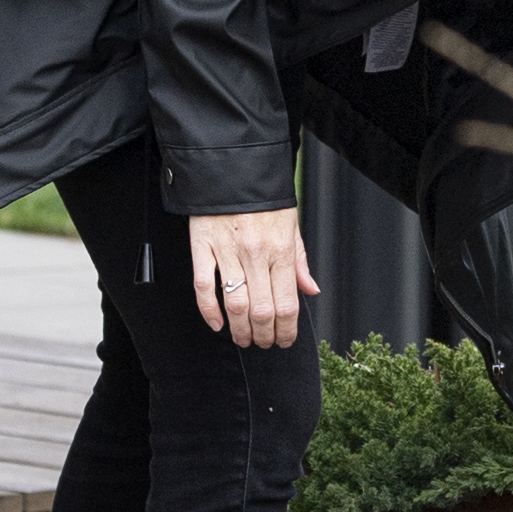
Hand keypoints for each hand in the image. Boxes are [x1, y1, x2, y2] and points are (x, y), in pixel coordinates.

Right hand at [182, 208, 319, 350]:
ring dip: (240, 330)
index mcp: (281, 250)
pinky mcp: (202, 247)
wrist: (232, 168)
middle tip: (263, 343)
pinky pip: (204, 286)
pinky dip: (209, 311)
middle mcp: (256, 254)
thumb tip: (310, 291)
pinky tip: (216, 324)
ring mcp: (227, 251)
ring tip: (243, 339)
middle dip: (264, 336)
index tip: (284, 340)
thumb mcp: (291, 225)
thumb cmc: (263, 198)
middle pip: (262, 311)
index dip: (287, 331)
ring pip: (234, 304)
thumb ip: (299, 262)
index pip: (287, 304)